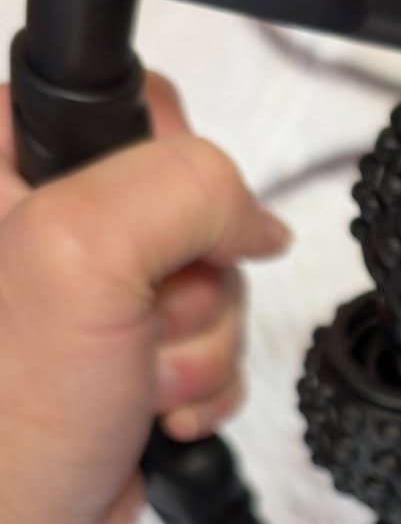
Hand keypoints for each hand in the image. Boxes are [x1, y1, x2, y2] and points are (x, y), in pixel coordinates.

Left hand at [0, 75, 291, 523]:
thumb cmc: (2, 419)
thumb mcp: (86, 257)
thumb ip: (184, 188)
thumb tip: (252, 217)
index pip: (135, 104)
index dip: (174, 170)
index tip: (157, 238)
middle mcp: (38, 218)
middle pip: (194, 202)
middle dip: (196, 280)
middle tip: (139, 325)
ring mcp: (84, 287)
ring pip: (214, 276)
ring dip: (202, 342)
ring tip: (139, 381)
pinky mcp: (118, 347)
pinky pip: (213, 337)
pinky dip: (203, 380)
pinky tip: (154, 407)